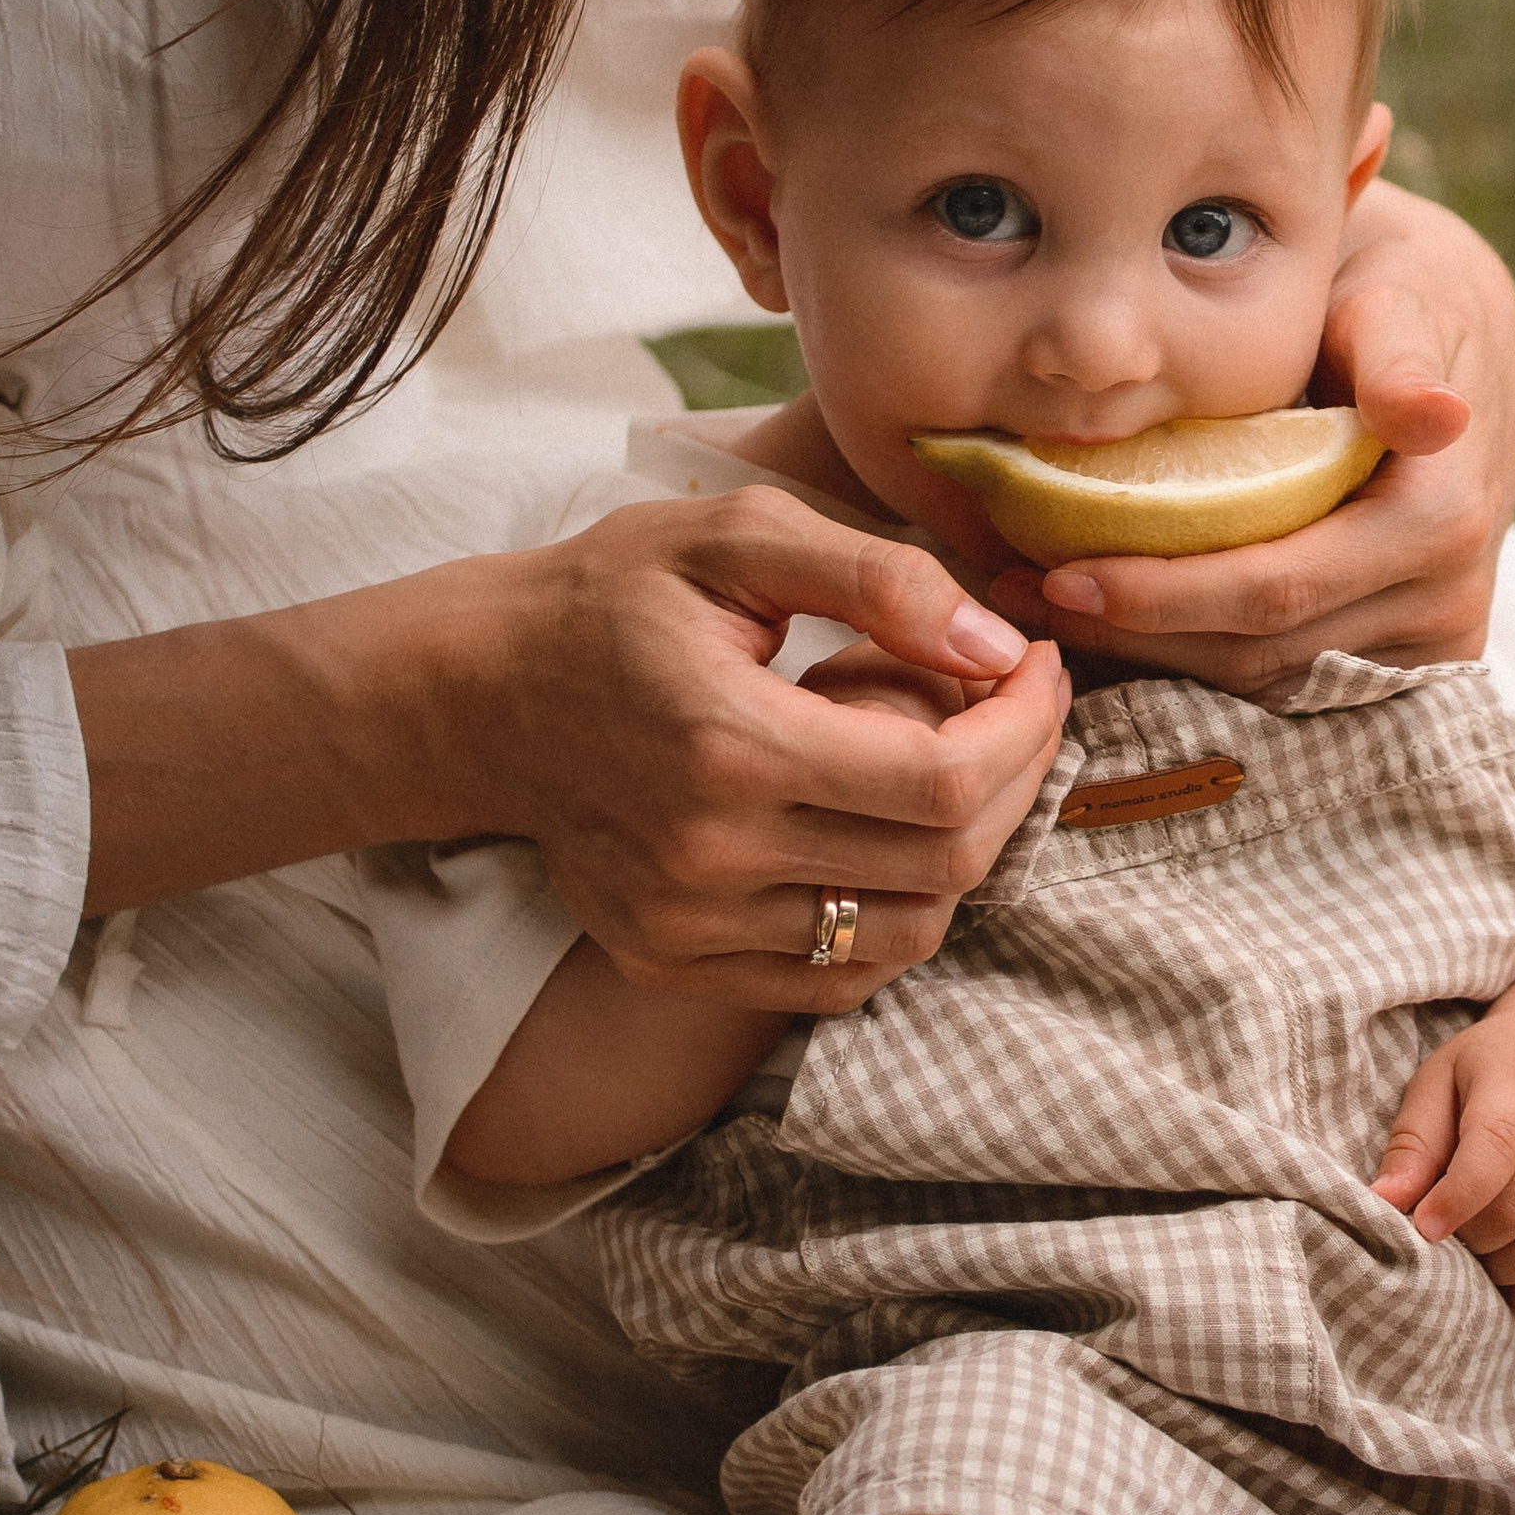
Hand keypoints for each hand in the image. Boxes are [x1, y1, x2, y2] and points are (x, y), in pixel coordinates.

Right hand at [475, 490, 1067, 1009]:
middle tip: (1016, 706)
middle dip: (1017, 779)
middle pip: (944, 864)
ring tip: (948, 767)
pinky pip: (835, 976)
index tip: (1037, 665)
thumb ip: (879, 580)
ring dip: (965, 853)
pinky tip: (888, 838)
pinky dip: (894, 916)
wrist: (477, 692)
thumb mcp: (739, 537)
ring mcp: (687, 926)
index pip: (944, 779)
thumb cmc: (613, 595)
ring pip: (905, 935)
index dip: (1026, 725)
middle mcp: (710, 857)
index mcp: (732, 744)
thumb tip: (997, 648)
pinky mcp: (671, 961)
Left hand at [985, 182, 1514, 693]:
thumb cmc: (1393, 300)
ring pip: (1257, 683)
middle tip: (1015, 592)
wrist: (1456, 344)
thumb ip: (1397, 356)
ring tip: (1036, 602)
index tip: (1058, 576)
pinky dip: (1186, 657)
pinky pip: (1274, 684)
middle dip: (1129, 631)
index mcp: (1442, 522)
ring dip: (1143, 654)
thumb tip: (1433, 415)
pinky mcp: (1397, 668)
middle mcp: (1444, 603)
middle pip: (1256, 651)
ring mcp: (1423, 649)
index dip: (1160, 594)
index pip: (1276, 585)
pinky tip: (1103, 620)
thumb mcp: (1393, 303)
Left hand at [1372, 1013, 1514, 1310]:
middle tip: (1444, 1235)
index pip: (1496, 1150)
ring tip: (1473, 1251)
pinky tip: (1508, 1281)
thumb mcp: (1439, 1083)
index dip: (1456, 1198)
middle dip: (1469, 1237)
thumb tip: (1384, 1202)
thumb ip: (1413, 1143)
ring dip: (1499, 1269)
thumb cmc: (1490, 1073)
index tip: (1423, 1227)